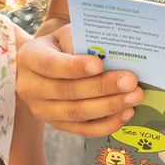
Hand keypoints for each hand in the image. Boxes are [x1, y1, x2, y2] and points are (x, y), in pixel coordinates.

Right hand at [16, 26, 142, 136]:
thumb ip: (80, 39)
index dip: (74, 67)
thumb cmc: (59, 46)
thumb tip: (108, 51)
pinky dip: (106, 124)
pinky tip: (126, 113)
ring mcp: (42, 110)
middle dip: (101, 87)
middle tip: (130, 81)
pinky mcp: (57, 125)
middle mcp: (31, 87)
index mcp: (30, 58)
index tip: (99, 64)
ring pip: (76, 113)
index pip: (51, 65)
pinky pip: (83, 130)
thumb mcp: (64, 34)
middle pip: (67, 92)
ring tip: (134, 97)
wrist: (42, 68)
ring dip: (109, 107)